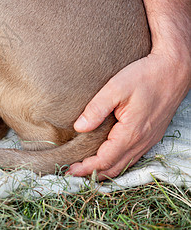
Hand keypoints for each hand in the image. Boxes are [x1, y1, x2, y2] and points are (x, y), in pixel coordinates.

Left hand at [67, 48, 189, 179]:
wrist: (174, 69)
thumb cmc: (145, 75)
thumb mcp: (116, 88)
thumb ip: (96, 109)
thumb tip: (79, 127)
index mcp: (131, 132)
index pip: (105, 160)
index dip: (86, 168)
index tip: (69, 170)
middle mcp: (142, 141)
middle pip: (114, 167)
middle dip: (93, 173)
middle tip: (72, 172)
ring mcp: (149, 139)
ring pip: (125, 164)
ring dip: (105, 170)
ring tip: (85, 168)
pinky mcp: (152, 135)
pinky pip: (133, 156)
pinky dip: (117, 162)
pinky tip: (106, 157)